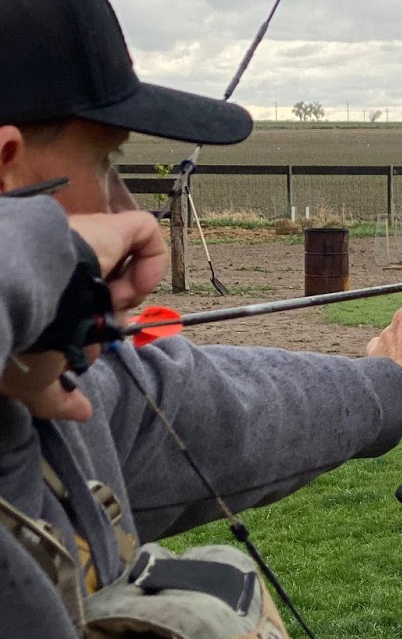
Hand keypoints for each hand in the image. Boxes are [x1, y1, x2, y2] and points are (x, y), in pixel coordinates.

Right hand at [0, 210, 167, 421]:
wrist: (9, 300)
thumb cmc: (17, 339)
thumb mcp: (33, 380)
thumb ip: (57, 399)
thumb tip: (79, 412)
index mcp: (47, 296)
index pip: (83, 309)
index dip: (94, 328)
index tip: (87, 343)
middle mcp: (66, 266)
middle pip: (108, 291)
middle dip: (109, 318)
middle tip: (93, 327)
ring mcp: (85, 243)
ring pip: (125, 266)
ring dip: (126, 297)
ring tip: (104, 309)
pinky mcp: (104, 227)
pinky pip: (144, 230)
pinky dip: (150, 261)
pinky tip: (129, 287)